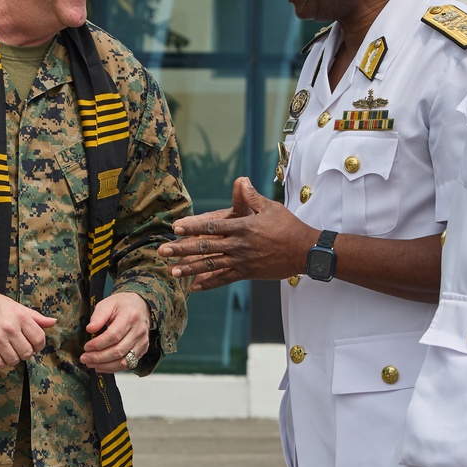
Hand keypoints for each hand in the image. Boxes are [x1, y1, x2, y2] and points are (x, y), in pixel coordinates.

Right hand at [0, 284, 55, 368]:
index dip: (39, 346)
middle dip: (25, 353)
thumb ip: (34, 316)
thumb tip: (53, 322)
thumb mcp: (14, 305)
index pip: (39, 339)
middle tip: (19, 347)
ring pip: (14, 360)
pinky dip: (1, 363)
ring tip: (7, 350)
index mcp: (20, 316)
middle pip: (27, 353)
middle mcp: (10, 328)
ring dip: (13, 358)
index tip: (34, 345)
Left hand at [81, 290, 150, 373]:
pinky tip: (102, 366)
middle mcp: (139, 331)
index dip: (98, 344)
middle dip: (99, 357)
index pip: (114, 336)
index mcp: (130, 317)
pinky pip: (128, 364)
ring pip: (124, 361)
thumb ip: (98, 316)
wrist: (140, 306)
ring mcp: (142, 342)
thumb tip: (89, 329)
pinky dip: (114, 368)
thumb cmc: (123, 305)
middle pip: (118, 351)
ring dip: (105, 365)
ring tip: (91, 364)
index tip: (87, 346)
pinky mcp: (143, 349)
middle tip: (85, 358)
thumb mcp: (107, 304)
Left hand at [159, 177, 314, 288]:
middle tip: (163, 252)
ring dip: (190, 269)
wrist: (304, 250)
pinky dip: (209, 283)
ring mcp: (242, 261)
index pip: (211, 227)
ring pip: (211, 265)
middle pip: (205, 247)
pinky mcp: (247, 273)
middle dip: (182, 250)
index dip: (192, 228)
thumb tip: (241, 180)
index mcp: (242, 227)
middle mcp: (239, 245)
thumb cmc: (288, 226)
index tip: (175, 229)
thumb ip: (251, 197)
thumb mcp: (270, 208)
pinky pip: (224, 279)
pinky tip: (194, 287)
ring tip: (173, 272)